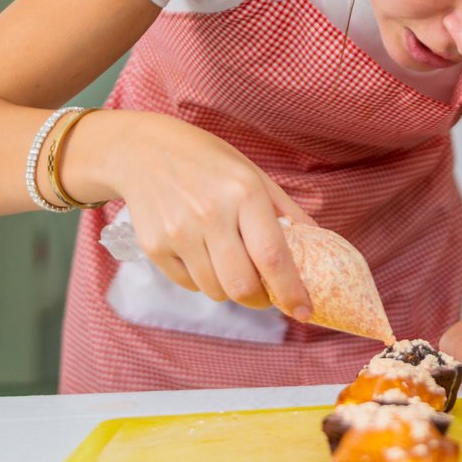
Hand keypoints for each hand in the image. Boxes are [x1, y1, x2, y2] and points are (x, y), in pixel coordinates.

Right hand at [108, 112, 314, 318]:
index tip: (304, 311)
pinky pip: (189, 284)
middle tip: (268, 296)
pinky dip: (204, 281)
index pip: (272, 256)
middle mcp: (210, 214)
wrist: (143, 151)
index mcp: (244, 193)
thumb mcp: (254, 175)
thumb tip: (318, 244)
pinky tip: (204, 256)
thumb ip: (287, 212)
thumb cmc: (210, 163)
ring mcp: (178, 232)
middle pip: (241, 285)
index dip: (291, 290)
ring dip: (232, 291)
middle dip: (262, 301)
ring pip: (215, 290)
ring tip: (234, 268)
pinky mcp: (153, 246)